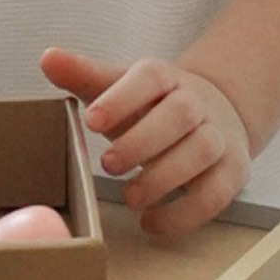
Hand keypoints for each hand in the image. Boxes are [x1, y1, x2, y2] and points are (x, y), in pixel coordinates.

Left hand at [38, 46, 251, 237]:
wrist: (215, 114)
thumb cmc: (151, 106)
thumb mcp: (116, 88)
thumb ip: (83, 76)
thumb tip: (48, 58)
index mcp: (164, 78)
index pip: (149, 78)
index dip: (121, 98)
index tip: (91, 120)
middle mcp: (196, 103)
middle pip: (179, 115)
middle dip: (143, 142)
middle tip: (108, 164)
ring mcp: (218, 136)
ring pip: (201, 152)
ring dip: (164, 178)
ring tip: (130, 197)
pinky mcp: (231, 171)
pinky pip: (216, 193)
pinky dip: (184, 213)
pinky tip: (151, 222)